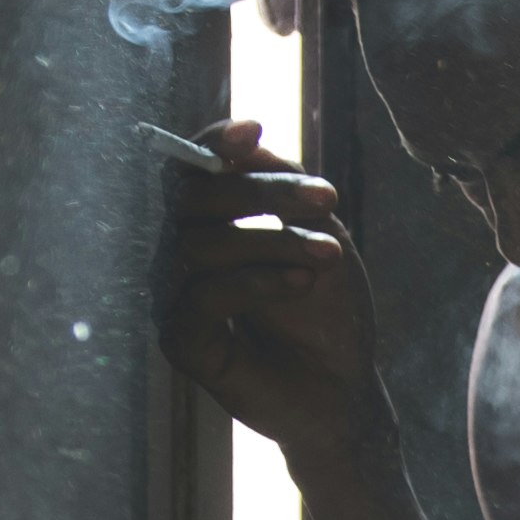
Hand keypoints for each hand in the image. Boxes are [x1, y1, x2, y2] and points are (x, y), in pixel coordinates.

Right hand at [151, 120, 381, 449]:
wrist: (343, 388)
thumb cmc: (329, 310)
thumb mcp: (316, 232)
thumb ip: (280, 184)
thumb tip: (247, 138)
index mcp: (210, 222)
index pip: (192, 170)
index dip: (212, 145)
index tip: (254, 131)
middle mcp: (182, 254)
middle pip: (192, 198)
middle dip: (264, 192)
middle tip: (327, 200)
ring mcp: (175, 296)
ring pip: (199, 245)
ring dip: (274, 241)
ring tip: (330, 255)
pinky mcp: (180, 339)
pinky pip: (203, 296)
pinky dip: (257, 283)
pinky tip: (302, 285)